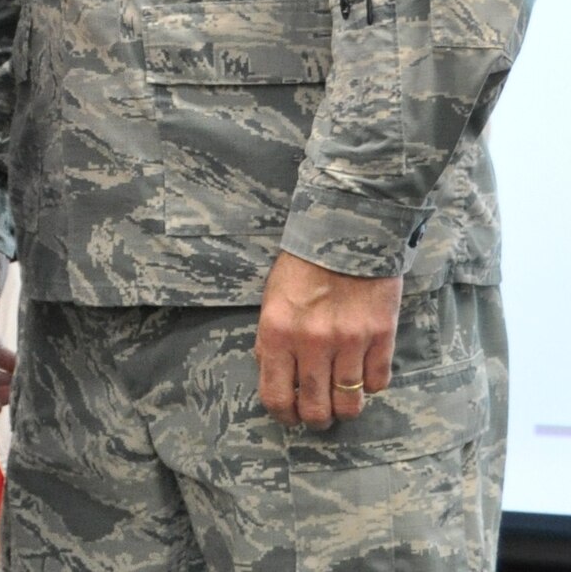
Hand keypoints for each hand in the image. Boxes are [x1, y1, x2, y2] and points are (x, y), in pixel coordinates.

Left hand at [255, 251, 400, 427]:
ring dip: (344, 409)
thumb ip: (271, 341)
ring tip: (341, 401)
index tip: (289, 416)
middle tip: (318, 415)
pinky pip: (377, 383)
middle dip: (315, 420)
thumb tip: (275, 378)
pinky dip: (369, 385)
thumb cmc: (301, 268)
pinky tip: (362, 373)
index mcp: (277, 333)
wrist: (343, 233)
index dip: (283, 415)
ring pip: (350, 404)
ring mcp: (350, 342)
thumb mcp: (272, 301)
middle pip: (315, 409)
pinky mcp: (381, 337)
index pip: (276, 396)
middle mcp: (312, 343)